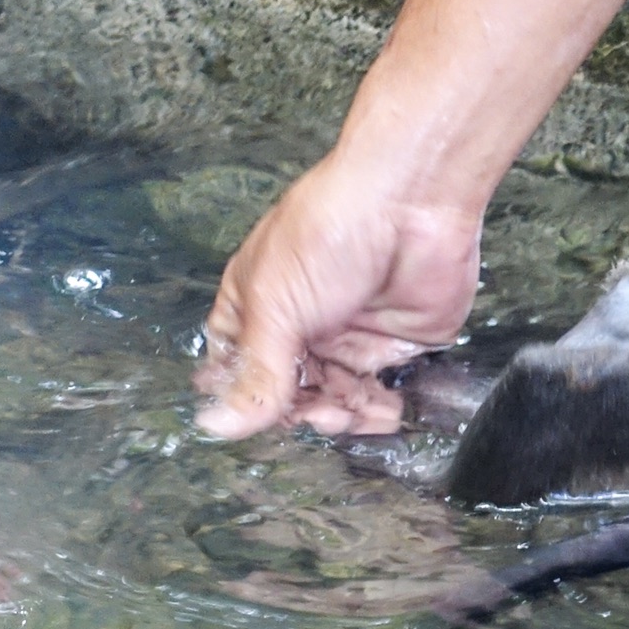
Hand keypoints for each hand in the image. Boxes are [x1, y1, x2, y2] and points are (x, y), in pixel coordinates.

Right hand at [194, 151, 481, 437]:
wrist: (411, 202)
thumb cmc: (327, 233)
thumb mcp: (275, 304)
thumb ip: (256, 372)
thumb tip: (216, 425)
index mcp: (257, 309)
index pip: (237, 372)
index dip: (245, 401)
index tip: (257, 418)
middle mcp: (302, 327)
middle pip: (289, 395)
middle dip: (299, 413)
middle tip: (316, 414)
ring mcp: (350, 336)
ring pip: (336, 401)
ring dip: (339, 418)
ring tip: (346, 413)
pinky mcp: (397, 343)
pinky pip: (383, 393)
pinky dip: (379, 413)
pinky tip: (381, 415)